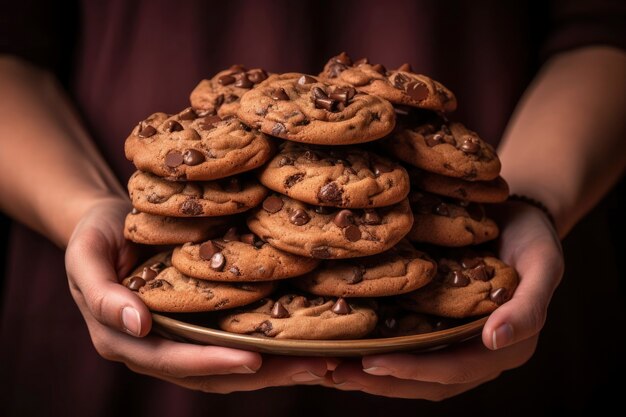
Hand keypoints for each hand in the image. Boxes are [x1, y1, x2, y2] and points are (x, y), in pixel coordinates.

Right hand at [64, 198, 327, 392]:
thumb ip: (102, 294)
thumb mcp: (85, 257)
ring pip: (227, 365)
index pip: (173, 360)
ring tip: (319, 363)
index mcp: (126, 340)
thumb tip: (139, 323)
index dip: (212, 361)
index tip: (254, 359)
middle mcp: (156, 347)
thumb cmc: (95, 236)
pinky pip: (231, 341)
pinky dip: (265, 347)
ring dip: (273, 368)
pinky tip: (299, 341)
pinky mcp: (198, 323)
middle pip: (210, 373)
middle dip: (260, 374)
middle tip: (309, 367)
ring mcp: (179, 338)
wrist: (108, 222)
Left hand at [330, 201, 563, 398]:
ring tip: (328, 367)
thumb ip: (528, 308)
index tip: (371, 363)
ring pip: (411, 368)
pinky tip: (344, 341)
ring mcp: (454, 339)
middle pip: (425, 380)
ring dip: (370, 373)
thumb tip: (494, 341)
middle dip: (379, 381)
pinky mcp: (436, 321)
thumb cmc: (534, 239)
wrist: (518, 217)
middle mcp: (476, 351)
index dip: (413, 370)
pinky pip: (405, 342)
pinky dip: (376, 346)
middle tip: (333, 373)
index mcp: (505, 347)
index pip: (454, 368)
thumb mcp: (544, 266)